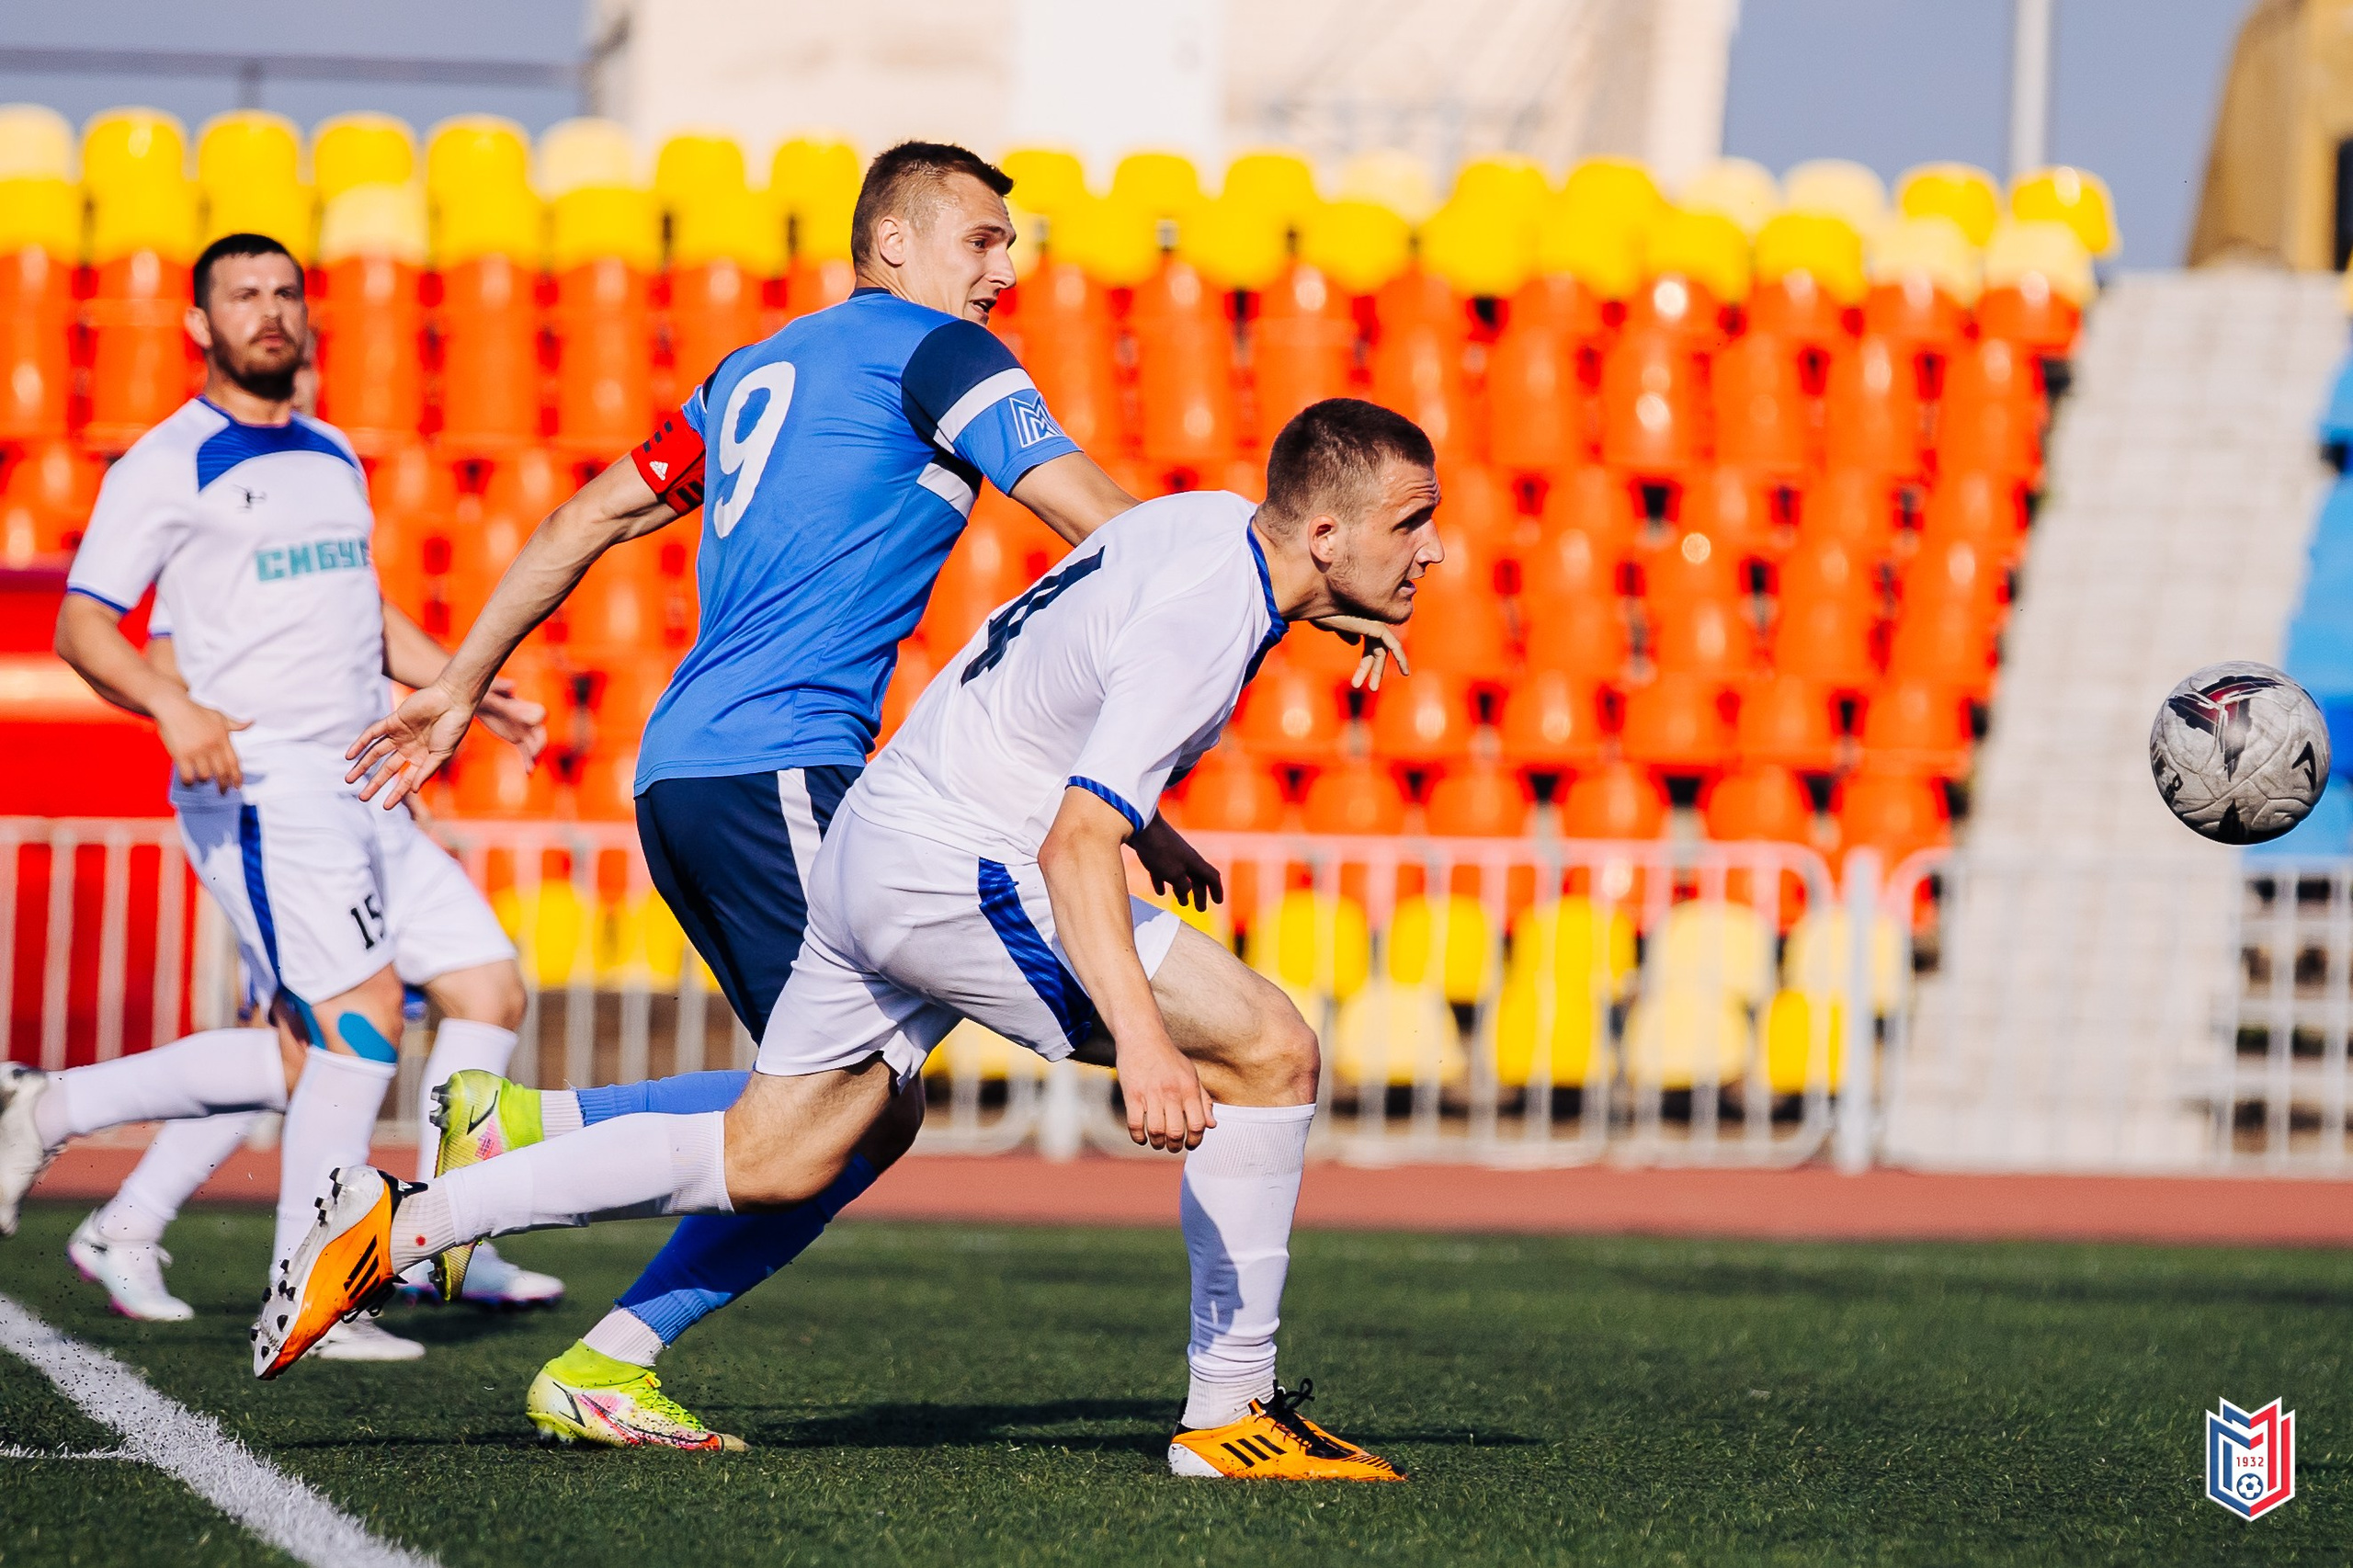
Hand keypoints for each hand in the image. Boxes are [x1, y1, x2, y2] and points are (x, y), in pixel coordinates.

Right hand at [153, 693, 250, 791]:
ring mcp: (197, 751)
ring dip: (205, 781)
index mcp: (223, 738)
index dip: (237, 777)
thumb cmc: (196, 711)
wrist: (172, 706)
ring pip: (205, 776)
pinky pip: (188, 776)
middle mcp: (212, 746)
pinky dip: (190, 782)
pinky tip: (190, 781)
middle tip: (223, 792)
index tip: (237, 786)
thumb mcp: (218, 715)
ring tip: (203, 781)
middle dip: (224, 785)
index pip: (234, 762)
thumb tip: (251, 722)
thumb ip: (235, 724)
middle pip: (222, 772)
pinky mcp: (181, 755)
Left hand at [346, 683, 475, 808]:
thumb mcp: (441, 754)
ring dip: (362, 766)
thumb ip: (426, 771)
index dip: (396, 793)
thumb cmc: (453, 728)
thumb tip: (413, 791)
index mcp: (423, 758)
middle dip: (375, 783)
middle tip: (362, 797)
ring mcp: (400, 735)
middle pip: (387, 769)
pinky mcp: (393, 720)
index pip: (405, 779)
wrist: (453, 700)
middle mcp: (409, 748)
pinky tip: (349, 755)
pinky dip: (360, 744)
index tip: (385, 807)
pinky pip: (372, 733)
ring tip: (349, 779)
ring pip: (376, 753)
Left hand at [475, 677, 547, 769]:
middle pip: (540, 732)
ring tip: (531, 768)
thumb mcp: (491, 689)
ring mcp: (523, 730)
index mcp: (522, 707)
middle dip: (539, 743)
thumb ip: (501, 687)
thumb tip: (513, 686)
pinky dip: (529, 762)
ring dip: (535, 756)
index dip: (537, 719)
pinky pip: (526, 752)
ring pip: (535, 745)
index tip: (532, 724)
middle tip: (535, 754)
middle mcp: (527, 719)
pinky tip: (529, 773)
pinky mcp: (517, 738)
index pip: (538, 713)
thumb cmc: (486, 691)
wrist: (481, 701)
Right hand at [1115, 1031, 1214, 1151]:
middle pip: (1176, 1132)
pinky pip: (1135, 1124)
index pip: (1198, 1124)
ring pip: (1156, 1131)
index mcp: (1189, 1088)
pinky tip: (1142, 1137)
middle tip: (1173, 1146)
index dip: (1196, 1140)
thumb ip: (1203, 1100)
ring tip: (1158, 1142)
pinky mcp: (1132, 1094)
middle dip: (1175, 1146)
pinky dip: (1138, 1137)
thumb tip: (1211, 1125)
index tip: (1191, 1144)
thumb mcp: (1191, 1074)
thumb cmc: (1168, 1058)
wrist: (1142, 1037)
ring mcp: (1151, 1093)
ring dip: (1157, 1143)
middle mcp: (1171, 1091)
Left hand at [1129, 815, 1222, 911]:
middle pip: (1197, 878)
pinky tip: (1160, 892)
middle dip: (1200, 895)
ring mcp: (1171, 855)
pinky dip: (1164, 883)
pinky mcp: (1156, 853)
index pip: (1212, 877)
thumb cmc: (1160, 850)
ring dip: (1183, 890)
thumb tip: (1186, 891)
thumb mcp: (1174, 874)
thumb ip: (1183, 886)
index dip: (1217, 891)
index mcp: (1194, 862)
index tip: (1218, 903)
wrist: (1139, 825)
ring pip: (1181, 876)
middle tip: (1200, 909)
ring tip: (1182, 903)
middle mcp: (1186, 858)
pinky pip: (1163, 872)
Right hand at [1308, 615, 1410, 690]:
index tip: (1356, 682)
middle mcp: (1370, 621)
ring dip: (1378, 671)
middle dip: (1374, 670)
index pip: (1369, 648)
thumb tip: (1356, 642)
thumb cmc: (1320, 611)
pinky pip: (1393, 645)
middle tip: (1371, 688)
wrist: (1319, 605)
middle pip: (1376, 651)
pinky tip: (1405, 672)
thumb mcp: (1332, 625)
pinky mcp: (1377, 627)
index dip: (1365, 666)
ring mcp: (1374, 623)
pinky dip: (1400, 657)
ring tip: (1372, 688)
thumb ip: (1344, 633)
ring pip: (1382, 652)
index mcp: (1360, 622)